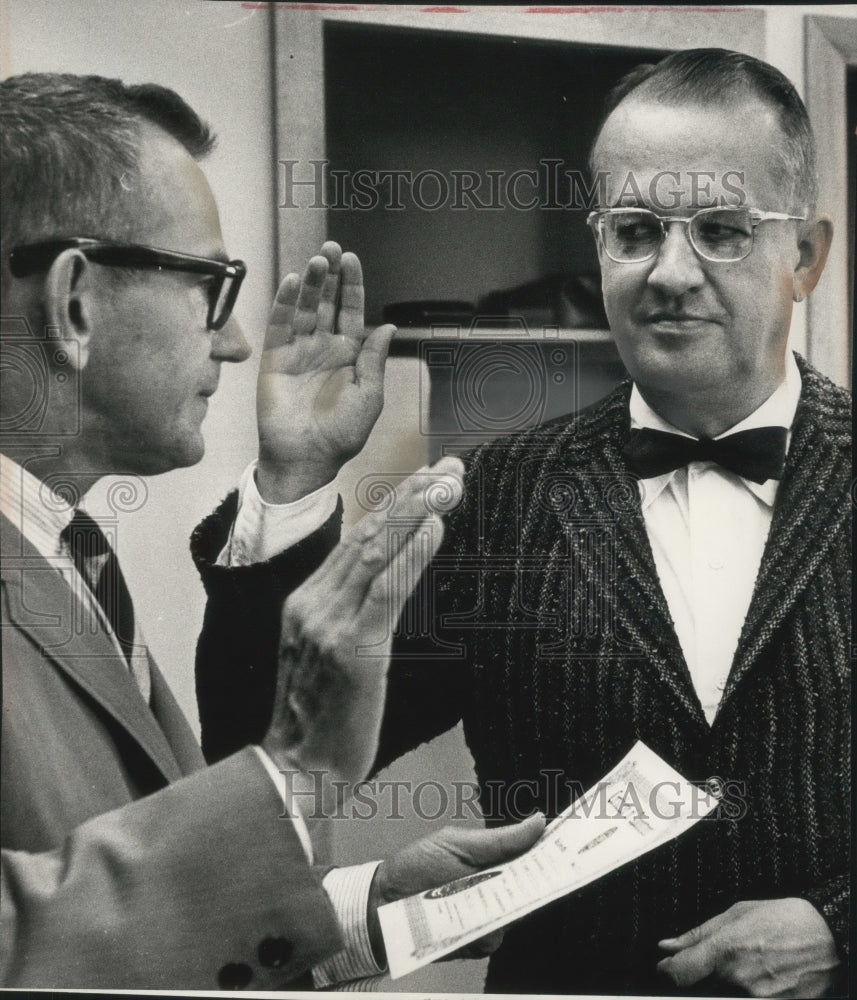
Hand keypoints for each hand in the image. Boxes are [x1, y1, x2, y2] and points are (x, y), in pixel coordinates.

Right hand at [256, 241, 395, 502]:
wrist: (307, 457)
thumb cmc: (342, 433)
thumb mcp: (369, 395)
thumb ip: (374, 359)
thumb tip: (386, 326)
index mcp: (349, 355)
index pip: (350, 311)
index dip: (351, 286)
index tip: (352, 259)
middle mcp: (323, 348)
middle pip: (326, 302)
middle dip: (329, 276)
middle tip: (331, 249)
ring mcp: (298, 351)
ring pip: (303, 309)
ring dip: (309, 284)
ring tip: (316, 262)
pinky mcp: (274, 359)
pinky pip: (279, 325)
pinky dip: (283, 302)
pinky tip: (290, 282)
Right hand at [261, 457, 464, 811]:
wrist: (292, 775)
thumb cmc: (317, 721)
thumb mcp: (326, 656)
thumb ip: (351, 614)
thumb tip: (391, 578)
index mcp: (306, 602)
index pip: (357, 540)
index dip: (395, 506)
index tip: (428, 481)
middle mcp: (312, 604)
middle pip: (368, 534)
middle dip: (411, 495)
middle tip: (450, 469)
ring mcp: (328, 624)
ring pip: (376, 551)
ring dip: (416, 511)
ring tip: (448, 483)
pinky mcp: (352, 650)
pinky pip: (386, 591)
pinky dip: (412, 554)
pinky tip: (434, 526)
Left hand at [367, 814, 546, 965]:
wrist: (383, 901)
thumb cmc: (418, 865)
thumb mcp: (458, 843)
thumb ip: (501, 839)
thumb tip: (539, 822)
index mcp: (497, 861)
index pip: (534, 857)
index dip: (554, 851)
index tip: (573, 840)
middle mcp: (498, 890)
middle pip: (533, 887)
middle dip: (544, 877)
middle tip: (550, 864)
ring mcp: (490, 917)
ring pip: (516, 913)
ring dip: (505, 901)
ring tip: (482, 888)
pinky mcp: (478, 941)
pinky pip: (494, 936)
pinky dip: (483, 924)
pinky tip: (465, 913)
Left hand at [657, 898, 838, 996]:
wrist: (831, 938)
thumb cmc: (787, 920)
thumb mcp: (738, 914)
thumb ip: (699, 934)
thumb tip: (668, 946)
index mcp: (726, 950)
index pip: (679, 972)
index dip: (668, 971)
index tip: (667, 967)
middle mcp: (738, 980)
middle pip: (701, 987)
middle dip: (704, 975)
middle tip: (724, 961)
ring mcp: (757, 999)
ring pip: (723, 995)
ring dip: (726, 984)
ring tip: (750, 964)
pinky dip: (748, 990)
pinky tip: (762, 976)